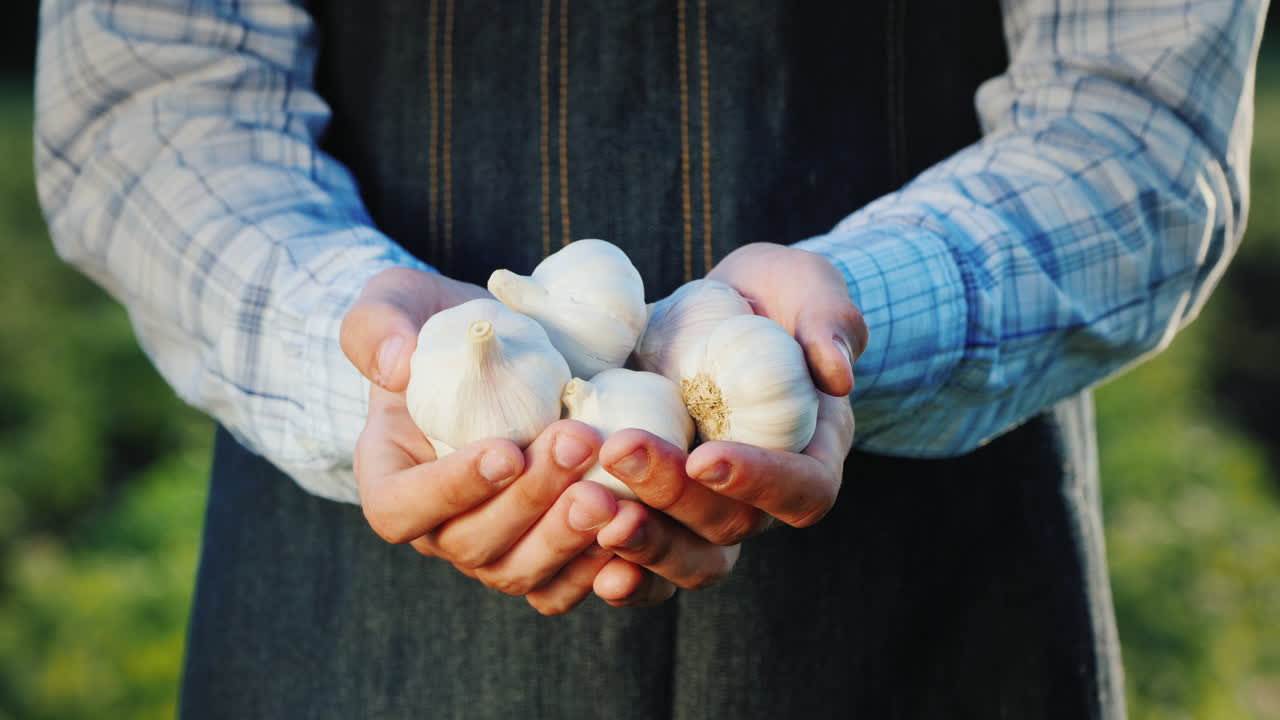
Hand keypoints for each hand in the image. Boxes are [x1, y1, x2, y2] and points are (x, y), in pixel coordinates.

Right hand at [341, 267, 623, 614]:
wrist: (501, 349)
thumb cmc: (437, 326)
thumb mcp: (394, 303)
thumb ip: (379, 328)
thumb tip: (395, 366)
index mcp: (391, 477)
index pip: (400, 509)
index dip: (450, 490)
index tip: (506, 451)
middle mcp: (438, 526)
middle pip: (472, 544)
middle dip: (530, 500)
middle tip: (578, 444)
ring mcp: (492, 547)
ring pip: (520, 571)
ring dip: (567, 536)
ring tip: (612, 493)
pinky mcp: (542, 552)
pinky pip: (563, 584)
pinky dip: (597, 567)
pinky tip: (634, 531)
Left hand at [589, 244, 864, 604]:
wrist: (720, 309)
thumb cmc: (776, 296)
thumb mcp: (808, 288)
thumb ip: (829, 321)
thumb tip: (837, 374)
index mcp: (811, 454)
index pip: (802, 491)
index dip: (757, 484)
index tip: (704, 457)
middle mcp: (763, 496)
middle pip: (730, 526)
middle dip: (672, 497)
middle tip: (619, 451)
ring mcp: (709, 508)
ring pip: (687, 556)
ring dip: (639, 541)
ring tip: (588, 507)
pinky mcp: (662, 508)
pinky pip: (646, 560)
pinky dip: (618, 569)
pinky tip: (581, 560)